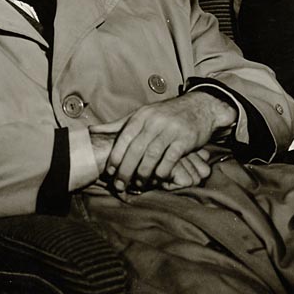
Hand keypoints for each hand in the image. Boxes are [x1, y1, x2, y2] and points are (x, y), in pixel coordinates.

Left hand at [92, 93, 234, 192]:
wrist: (200, 107)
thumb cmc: (167, 114)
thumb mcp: (142, 114)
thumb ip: (118, 125)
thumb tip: (92, 130)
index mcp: (142, 116)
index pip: (124, 137)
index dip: (115, 156)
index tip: (109, 172)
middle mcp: (154, 121)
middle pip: (135, 149)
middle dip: (126, 170)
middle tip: (120, 185)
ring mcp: (170, 130)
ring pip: (151, 156)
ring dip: (142, 174)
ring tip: (137, 185)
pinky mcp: (184, 140)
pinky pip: (169, 160)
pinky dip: (161, 172)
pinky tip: (157, 180)